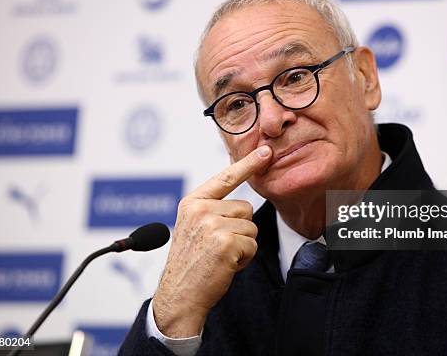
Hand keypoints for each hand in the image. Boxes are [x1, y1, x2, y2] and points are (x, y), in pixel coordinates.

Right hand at [152, 145, 272, 337]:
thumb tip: (243, 203)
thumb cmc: (190, 263)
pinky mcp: (225, 242)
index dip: (248, 164)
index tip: (265, 151)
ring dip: (242, 245)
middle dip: (240, 229)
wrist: (180, 294)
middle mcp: (200, 209)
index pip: (225, 177)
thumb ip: (212, 210)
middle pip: (245, 208)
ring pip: (251, 227)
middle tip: (218, 247)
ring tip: (220, 256)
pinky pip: (252, 244)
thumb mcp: (194, 227)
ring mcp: (212, 225)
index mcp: (192, 202)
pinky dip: (244, 258)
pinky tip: (225, 265)